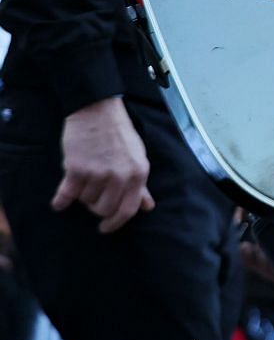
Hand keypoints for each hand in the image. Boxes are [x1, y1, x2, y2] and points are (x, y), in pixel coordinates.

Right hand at [53, 97, 153, 232]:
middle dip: (97, 208)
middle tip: (94, 196)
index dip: (116, 223)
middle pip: (104, 209)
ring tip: (85, 180)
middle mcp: (120, 176)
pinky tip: (60, 203)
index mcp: (138, 173)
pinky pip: (67, 195)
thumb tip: (147, 207)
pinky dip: (61, 201)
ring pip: (86, 201)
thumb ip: (140, 184)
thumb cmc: (119, 134)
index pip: (128, 209)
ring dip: (83, 196)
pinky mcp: (76, 169)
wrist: (97, 111)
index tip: (106, 228)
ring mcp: (98, 173)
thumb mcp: (138, 157)